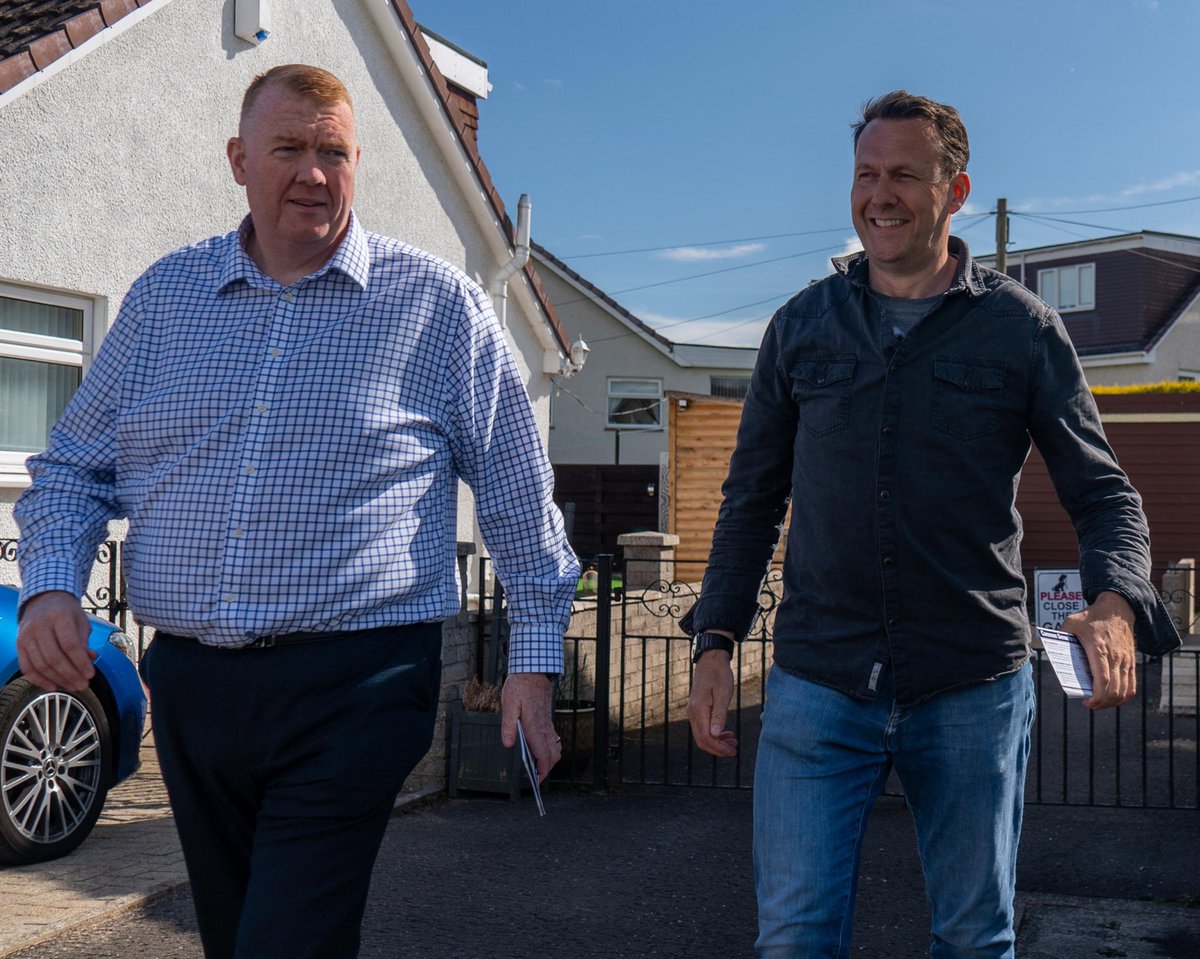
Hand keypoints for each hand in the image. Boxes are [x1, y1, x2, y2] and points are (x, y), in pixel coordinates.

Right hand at [16, 591, 95, 691]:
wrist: (43, 600)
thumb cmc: (66, 612)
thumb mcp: (80, 621)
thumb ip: (84, 640)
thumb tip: (90, 659)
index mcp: (59, 617)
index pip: (70, 644)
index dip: (80, 662)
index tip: (90, 674)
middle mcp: (40, 626)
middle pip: (54, 657)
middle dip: (70, 675)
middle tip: (83, 685)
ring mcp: (26, 636)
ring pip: (40, 664)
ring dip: (57, 679)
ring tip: (72, 686)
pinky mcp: (19, 644)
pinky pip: (26, 667)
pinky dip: (38, 679)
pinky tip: (52, 686)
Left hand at [501, 672, 561, 781]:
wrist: (534, 671)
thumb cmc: (520, 686)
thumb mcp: (509, 704)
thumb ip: (508, 725)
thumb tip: (507, 745)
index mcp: (534, 727)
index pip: (543, 755)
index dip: (542, 771)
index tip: (537, 781)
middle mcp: (544, 728)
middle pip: (553, 755)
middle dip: (547, 769)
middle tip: (536, 777)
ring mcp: (548, 724)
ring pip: (555, 748)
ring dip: (549, 759)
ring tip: (537, 766)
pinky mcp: (547, 720)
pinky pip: (553, 739)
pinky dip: (549, 749)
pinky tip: (539, 749)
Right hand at [688, 649, 737, 756]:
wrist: (711, 660)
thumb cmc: (719, 674)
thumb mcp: (723, 693)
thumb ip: (719, 715)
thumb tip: (716, 734)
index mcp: (698, 709)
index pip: (706, 736)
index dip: (718, 747)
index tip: (732, 750)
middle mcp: (692, 712)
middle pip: (702, 739)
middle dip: (717, 748)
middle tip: (734, 750)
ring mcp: (693, 711)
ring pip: (701, 735)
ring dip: (716, 742)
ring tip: (732, 743)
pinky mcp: (697, 710)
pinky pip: (702, 728)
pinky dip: (714, 734)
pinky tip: (725, 734)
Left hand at [1061, 590, 1136, 709]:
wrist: (1117, 608)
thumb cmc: (1091, 617)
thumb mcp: (1071, 622)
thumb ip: (1061, 638)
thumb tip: (1053, 655)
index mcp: (1099, 649)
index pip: (1102, 680)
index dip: (1096, 696)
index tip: (1086, 702)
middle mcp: (1115, 657)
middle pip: (1114, 690)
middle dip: (1102, 703)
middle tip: (1089, 704)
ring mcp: (1126, 660)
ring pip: (1124, 690)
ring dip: (1112, 702)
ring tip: (1098, 702)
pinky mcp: (1131, 662)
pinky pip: (1132, 685)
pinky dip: (1123, 696)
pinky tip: (1112, 698)